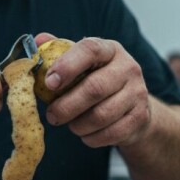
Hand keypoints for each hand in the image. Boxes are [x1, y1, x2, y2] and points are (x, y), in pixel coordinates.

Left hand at [37, 34, 151, 147]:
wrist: (134, 106)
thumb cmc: (99, 80)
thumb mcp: (82, 62)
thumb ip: (60, 51)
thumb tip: (39, 40)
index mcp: (109, 49)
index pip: (90, 50)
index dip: (67, 65)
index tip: (49, 82)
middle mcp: (128, 68)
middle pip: (95, 88)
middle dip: (67, 106)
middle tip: (51, 115)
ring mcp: (137, 93)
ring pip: (101, 115)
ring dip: (78, 125)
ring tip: (69, 124)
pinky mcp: (140, 117)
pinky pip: (111, 133)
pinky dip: (92, 138)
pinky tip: (85, 134)